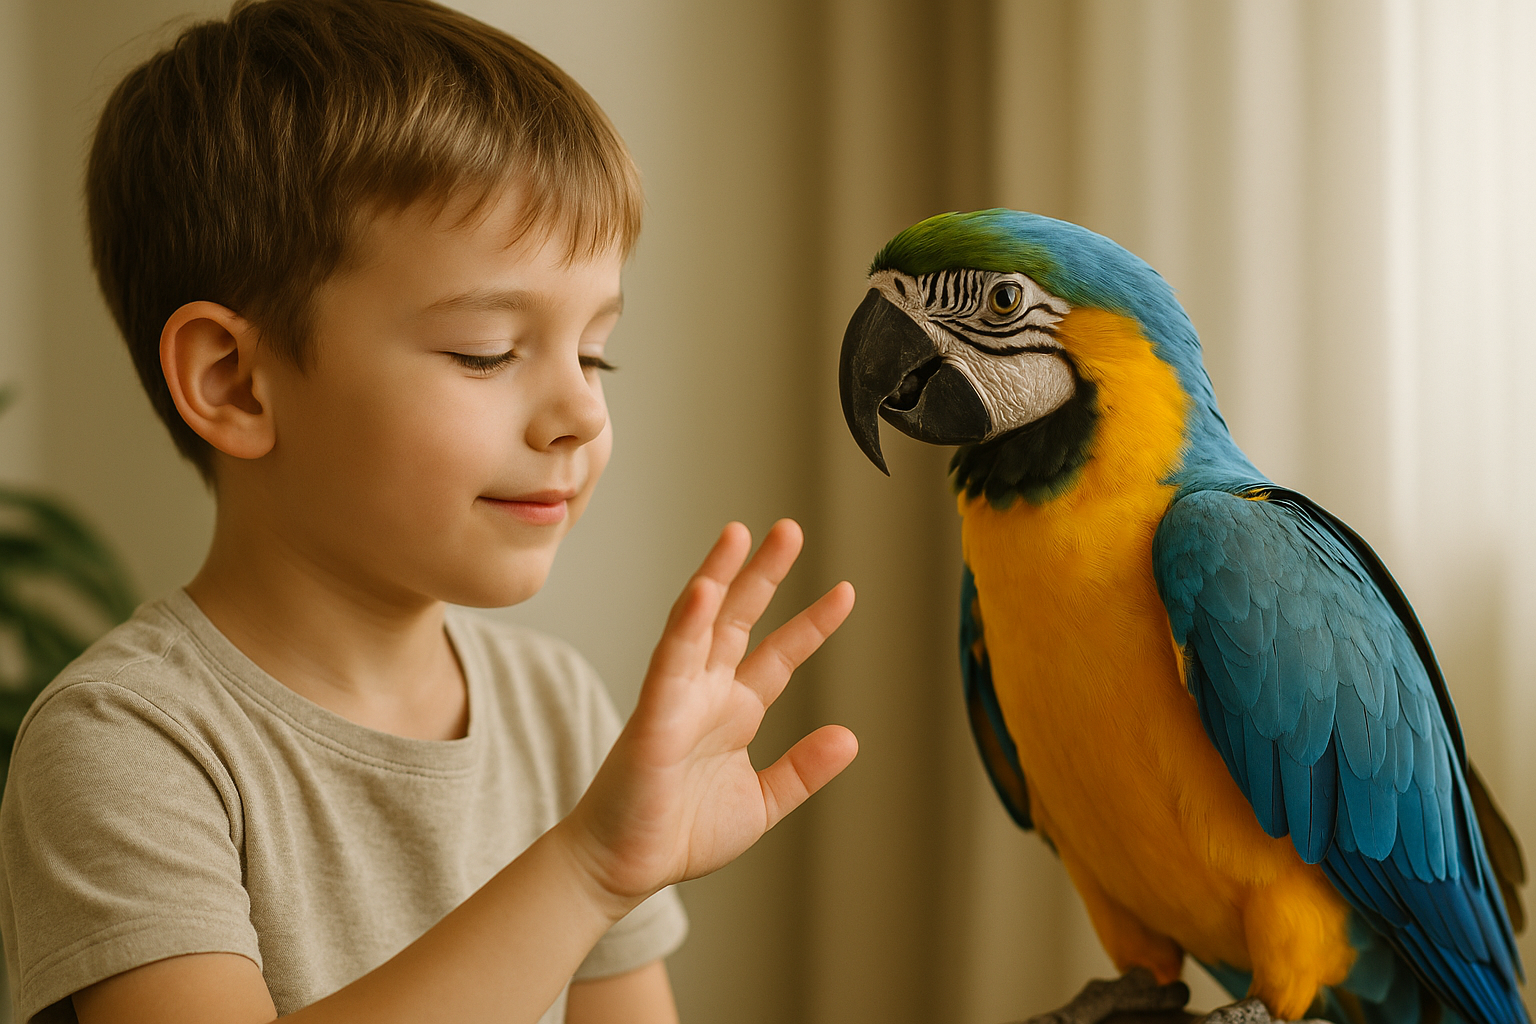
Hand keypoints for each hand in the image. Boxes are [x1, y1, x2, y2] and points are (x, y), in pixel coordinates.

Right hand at [561, 519, 856, 905]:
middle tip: (789, 529)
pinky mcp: (654, 715)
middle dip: (763, 574)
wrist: (622, 868)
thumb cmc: (679, 833)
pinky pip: (670, 662)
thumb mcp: (763, 802)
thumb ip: (802, 770)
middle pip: (739, 619)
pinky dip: (687, 625)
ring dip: (718, 577)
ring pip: (700, 624)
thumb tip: (849, 737)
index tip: (844, 592)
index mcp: (734, 712)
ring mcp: (678, 698)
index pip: (778, 656)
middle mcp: (706, 694)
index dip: (810, 624)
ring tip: (738, 535)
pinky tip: (704, 591)